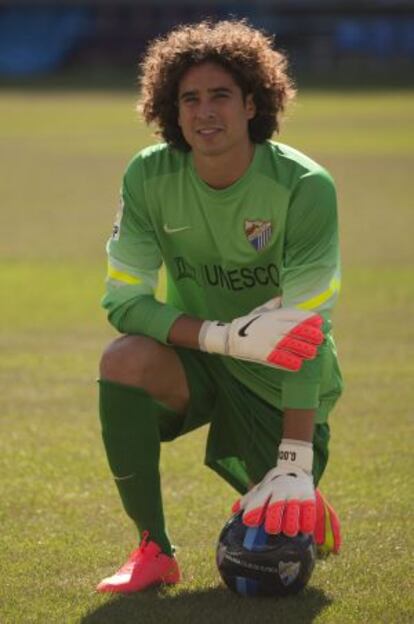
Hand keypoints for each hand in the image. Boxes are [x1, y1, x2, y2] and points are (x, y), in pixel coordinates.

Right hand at [199, 298, 323, 371]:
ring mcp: (270, 341)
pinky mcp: (266, 354)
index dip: (311, 319)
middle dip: (312, 336)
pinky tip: (298, 364)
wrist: (229, 337)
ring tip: (311, 353)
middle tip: (318, 339)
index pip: (297, 315)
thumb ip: (274, 304)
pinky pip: (284, 359)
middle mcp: (274, 327)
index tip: (319, 322)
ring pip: (295, 346)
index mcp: (274, 316)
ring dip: (305, 350)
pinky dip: (293, 362)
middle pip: (300, 331)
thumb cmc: (247, 323)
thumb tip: (283, 296)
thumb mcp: (260, 310)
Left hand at [232, 439, 315, 535]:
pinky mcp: (309, 498)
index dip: (253, 512)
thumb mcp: (262, 488)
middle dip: (272, 524)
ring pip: (292, 517)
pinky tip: (303, 527)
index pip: (258, 500)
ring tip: (288, 529)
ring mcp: (296, 494)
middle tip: (272, 529)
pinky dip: (305, 526)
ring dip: (289, 527)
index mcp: (267, 488)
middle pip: (275, 509)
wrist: (295, 467)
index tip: (249, 522)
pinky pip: (309, 518)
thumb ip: (248, 500)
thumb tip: (233, 511)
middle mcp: (281, 490)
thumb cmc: (275, 485)